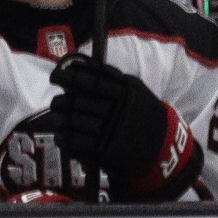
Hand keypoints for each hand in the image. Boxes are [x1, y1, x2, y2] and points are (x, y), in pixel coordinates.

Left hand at [48, 55, 197, 199]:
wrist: (163, 145)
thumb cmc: (143, 115)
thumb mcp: (137, 91)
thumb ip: (113, 79)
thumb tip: (82, 66)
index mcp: (124, 92)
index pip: (91, 81)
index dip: (69, 77)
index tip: (55, 75)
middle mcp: (116, 109)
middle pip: (78, 102)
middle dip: (61, 102)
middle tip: (55, 102)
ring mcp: (110, 131)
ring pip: (73, 121)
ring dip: (59, 120)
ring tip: (54, 120)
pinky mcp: (105, 151)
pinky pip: (75, 142)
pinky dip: (63, 138)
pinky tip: (60, 136)